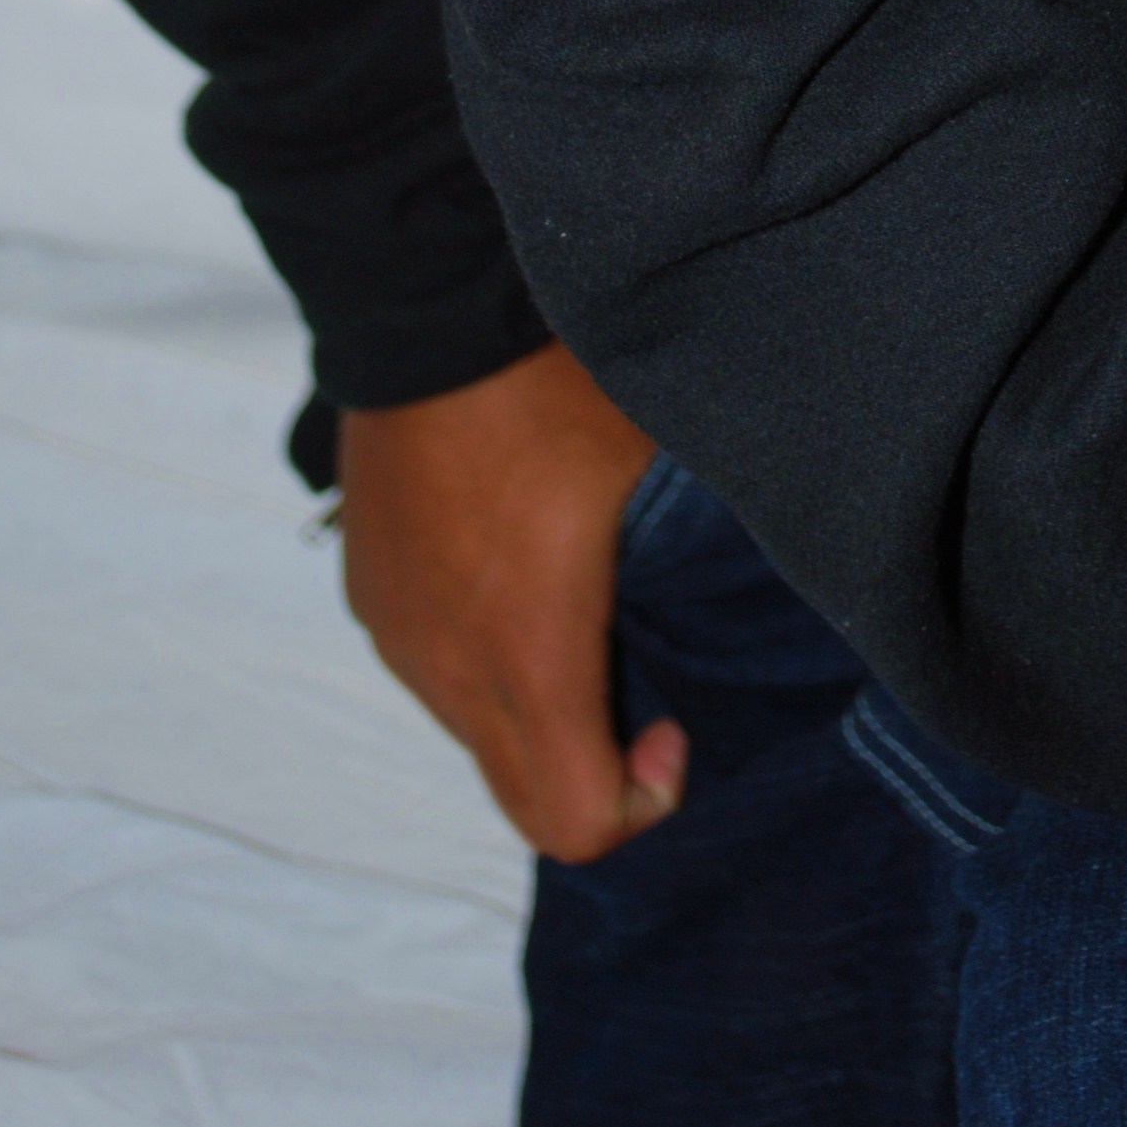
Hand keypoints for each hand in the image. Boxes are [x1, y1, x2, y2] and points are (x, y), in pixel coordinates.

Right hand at [338, 343, 678, 862]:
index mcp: (530, 652)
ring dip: (534, 708)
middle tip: (636, 676)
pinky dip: (481, 656)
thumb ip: (696, 558)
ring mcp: (400, 633)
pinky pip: (433, 668)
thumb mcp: (657, 465)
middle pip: (524, 800)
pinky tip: (512, 563)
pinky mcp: (369, 593)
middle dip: (592, 769)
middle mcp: (450, 667)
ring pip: (476, 732)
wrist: (426, 303)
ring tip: (576, 600)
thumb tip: (756, 578)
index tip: (672, 720)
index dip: (644, 801)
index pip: (578, 823)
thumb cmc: (552, 380)